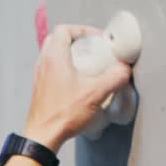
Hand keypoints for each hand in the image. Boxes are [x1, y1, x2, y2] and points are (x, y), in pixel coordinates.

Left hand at [24, 25, 132, 152]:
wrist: (43, 137)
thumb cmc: (65, 113)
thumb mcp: (96, 93)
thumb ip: (115, 77)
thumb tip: (125, 68)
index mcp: (54, 56)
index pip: (64, 29)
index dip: (83, 29)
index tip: (97, 40)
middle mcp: (43, 62)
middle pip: (57, 39)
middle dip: (76, 40)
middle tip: (92, 49)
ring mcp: (39, 76)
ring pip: (53, 54)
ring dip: (70, 54)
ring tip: (87, 65)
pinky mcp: (40, 88)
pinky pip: (51, 69)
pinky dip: (64, 68)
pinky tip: (77, 81)